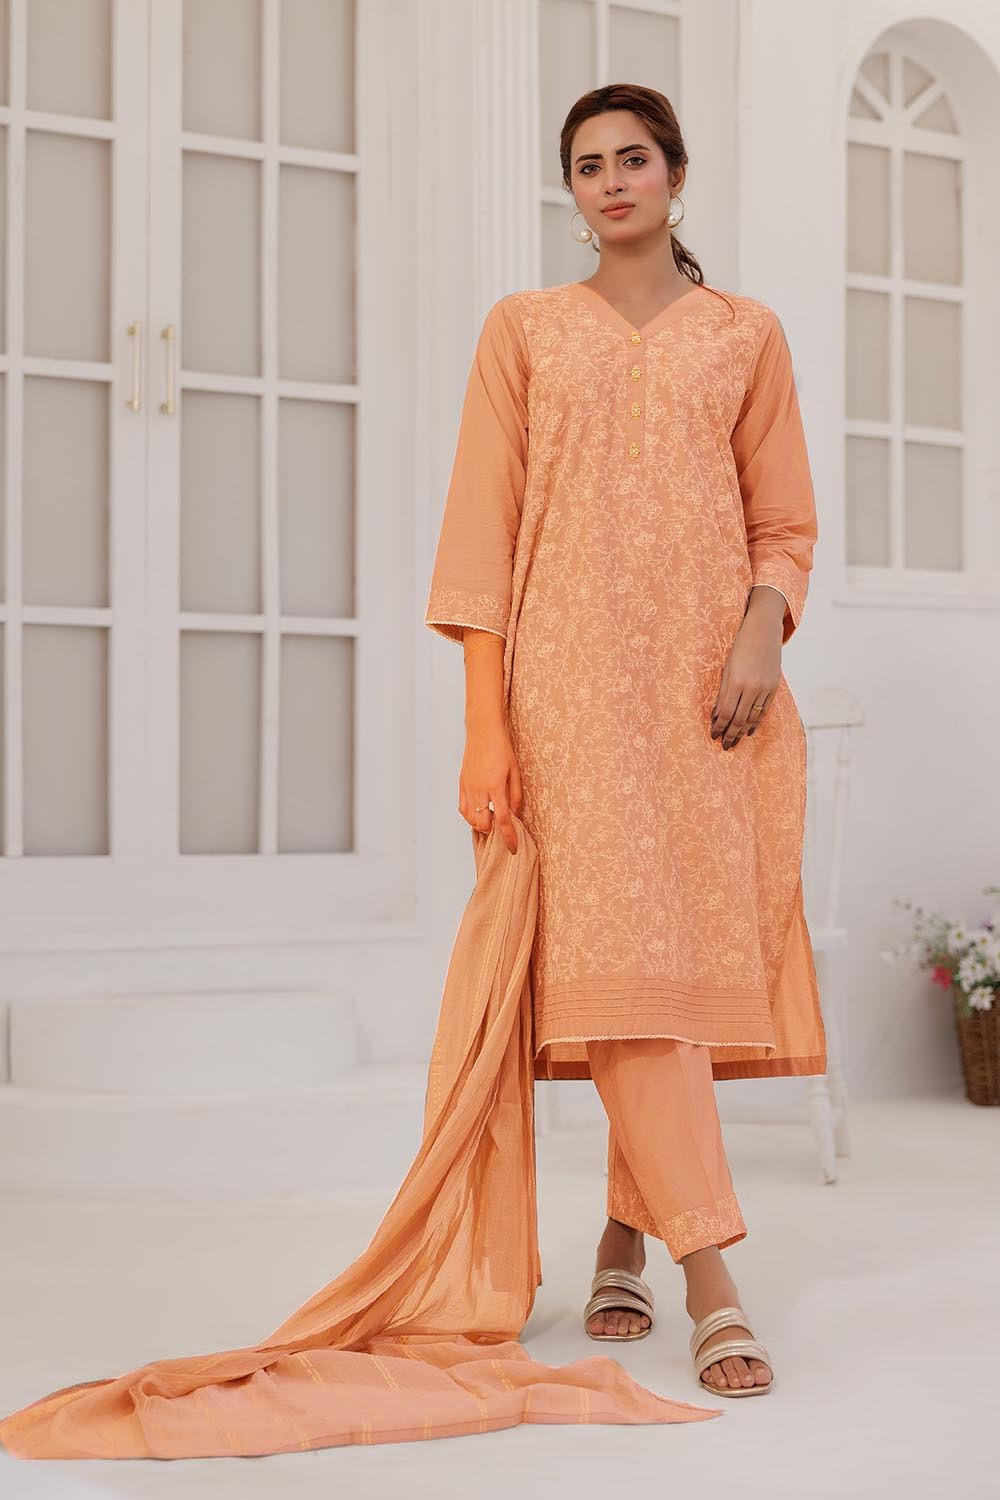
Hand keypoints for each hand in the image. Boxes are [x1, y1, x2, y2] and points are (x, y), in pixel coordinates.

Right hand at [459, 723, 522, 852]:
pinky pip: (462, 809)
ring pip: (471, 819)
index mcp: (496, 787)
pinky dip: (470, 816)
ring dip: (481, 825)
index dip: (509, 837)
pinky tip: (478, 813)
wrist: (482, 732)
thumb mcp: (515, 771)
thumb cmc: (502, 749)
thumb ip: (516, 795)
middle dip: (493, 832)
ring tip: (490, 821)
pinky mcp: (461, 784)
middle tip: (502, 829)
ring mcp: (468, 788)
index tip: (513, 848)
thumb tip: (516, 814)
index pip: (503, 820)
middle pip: (484, 823)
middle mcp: (479, 790)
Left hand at [711, 589, 782, 749]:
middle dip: (730, 734)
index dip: (719, 726)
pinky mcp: (774, 686)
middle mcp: (752, 687)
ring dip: (742, 731)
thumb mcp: (727, 668)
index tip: (713, 735)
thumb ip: (723, 692)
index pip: (725, 712)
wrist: (764, 630)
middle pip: (739, 719)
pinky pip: (764, 710)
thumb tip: (717, 715)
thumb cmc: (740, 646)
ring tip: (735, 741)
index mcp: (736, 681)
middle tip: (724, 745)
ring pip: (753, 717)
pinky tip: (750, 730)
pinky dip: (756, 722)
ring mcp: (765, 687)